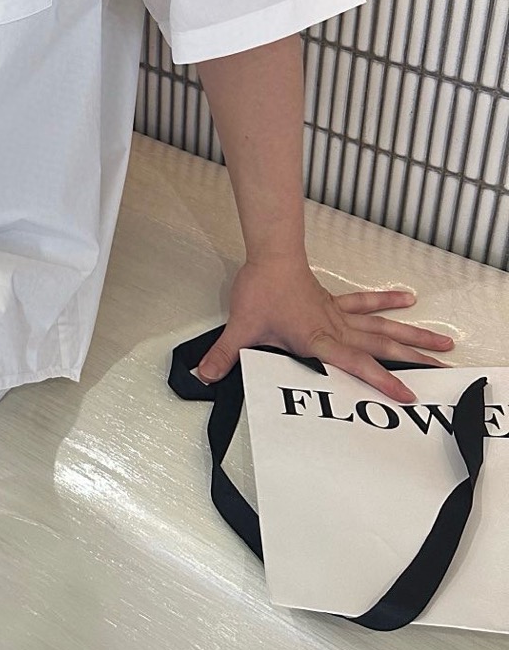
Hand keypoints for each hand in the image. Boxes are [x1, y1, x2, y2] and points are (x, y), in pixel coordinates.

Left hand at [192, 256, 458, 403]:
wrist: (269, 255)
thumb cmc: (260, 290)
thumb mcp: (241, 327)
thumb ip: (223, 355)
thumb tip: (201, 375)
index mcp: (317, 339)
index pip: (353, 363)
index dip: (380, 379)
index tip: (407, 394)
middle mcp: (336, 328)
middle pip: (382, 345)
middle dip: (415, 361)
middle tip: (448, 373)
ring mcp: (340, 315)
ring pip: (383, 327)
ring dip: (414, 335)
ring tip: (446, 343)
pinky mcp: (336, 304)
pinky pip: (367, 304)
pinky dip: (388, 300)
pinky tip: (410, 298)